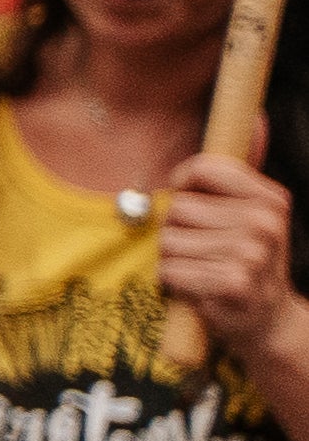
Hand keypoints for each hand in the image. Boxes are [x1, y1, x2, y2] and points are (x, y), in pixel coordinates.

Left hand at [159, 151, 304, 379]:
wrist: (268, 323)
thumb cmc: (248, 261)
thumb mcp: (253, 214)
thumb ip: (242, 173)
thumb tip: (257, 118)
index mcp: (271, 200)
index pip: (203, 169)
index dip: (185, 185)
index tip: (194, 202)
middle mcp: (266, 224)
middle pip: (178, 209)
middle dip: (178, 232)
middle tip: (204, 251)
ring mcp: (252, 255)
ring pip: (169, 241)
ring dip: (174, 259)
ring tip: (203, 270)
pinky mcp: (232, 284)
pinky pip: (170, 271)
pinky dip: (174, 282)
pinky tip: (199, 290)